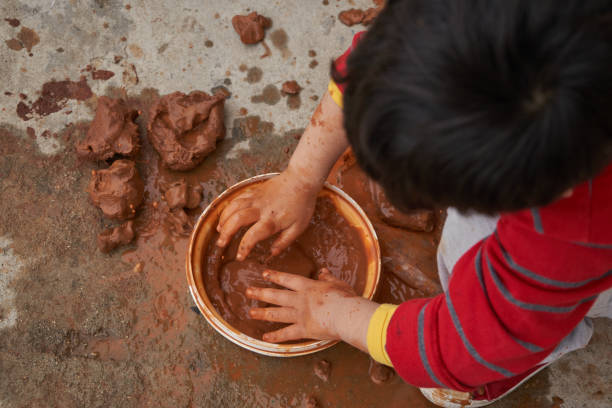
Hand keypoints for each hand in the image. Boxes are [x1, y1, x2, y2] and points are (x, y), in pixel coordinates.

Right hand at [216, 168, 318, 259]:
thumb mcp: (299, 227)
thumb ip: (285, 241)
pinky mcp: (254, 191)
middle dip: (226, 233)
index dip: (244, 247)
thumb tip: (273, 253)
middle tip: (221, 243)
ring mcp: (256, 198)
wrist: (301, 179)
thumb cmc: (302, 204)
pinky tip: (225, 216)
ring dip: (224, 219)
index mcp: (272, 220)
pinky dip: (228, 207)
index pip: (253, 235)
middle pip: (237, 219)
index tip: (240, 257)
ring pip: (234, 207)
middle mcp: (261, 209)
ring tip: (219, 230)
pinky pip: (237, 198)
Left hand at [246, 268, 364, 342]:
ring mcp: (300, 315)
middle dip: (260, 293)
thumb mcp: (337, 283)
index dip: (275, 276)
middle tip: (247, 291)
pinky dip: (276, 337)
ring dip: (262, 314)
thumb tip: (323, 271)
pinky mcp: (304, 330)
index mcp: (308, 287)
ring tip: (250, 313)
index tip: (264, 274)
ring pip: (277, 314)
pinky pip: (286, 334)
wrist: (346, 314)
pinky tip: (265, 338)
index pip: (287, 279)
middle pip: (276, 296)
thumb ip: (328, 277)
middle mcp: (300, 300)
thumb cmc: (345, 298)